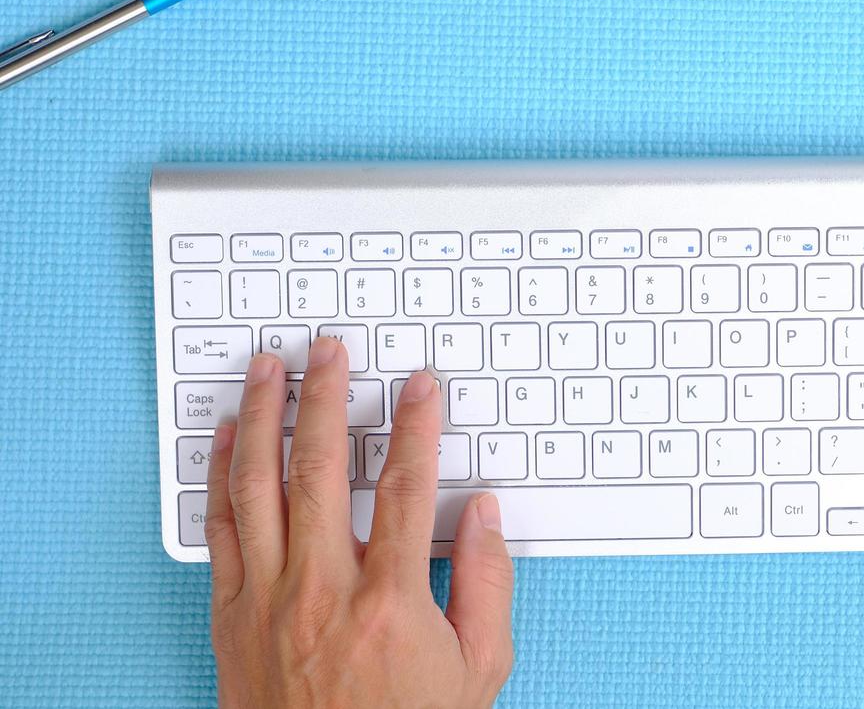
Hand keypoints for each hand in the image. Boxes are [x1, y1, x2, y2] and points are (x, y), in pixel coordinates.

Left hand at [205, 338, 514, 707]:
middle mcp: (323, 589)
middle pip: (322, 467)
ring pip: (259, 486)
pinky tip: (226, 438)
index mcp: (391, 599)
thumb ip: (488, 585)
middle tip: (329, 350)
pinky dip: (220, 476)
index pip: (410, 486)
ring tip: (268, 370)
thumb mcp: (478, 669)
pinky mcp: (230, 616)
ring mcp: (269, 599)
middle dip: (327, 396)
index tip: (422, 386)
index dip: (419, 425)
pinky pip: (220, 529)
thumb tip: (485, 516)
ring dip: (262, 417)